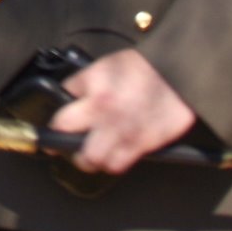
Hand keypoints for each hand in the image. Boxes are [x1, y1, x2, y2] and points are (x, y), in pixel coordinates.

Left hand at [46, 48, 195, 174]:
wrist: (176, 73)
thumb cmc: (141, 66)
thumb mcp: (104, 66)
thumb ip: (85, 84)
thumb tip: (70, 96)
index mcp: (92, 89)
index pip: (61, 113)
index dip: (56, 121)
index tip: (55, 126)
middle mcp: (103, 112)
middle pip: (67, 140)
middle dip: (63, 143)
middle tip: (66, 143)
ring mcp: (122, 130)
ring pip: (92, 160)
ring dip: (89, 158)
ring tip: (92, 153)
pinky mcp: (141, 144)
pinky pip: (118, 164)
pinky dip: (113, 162)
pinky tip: (114, 154)